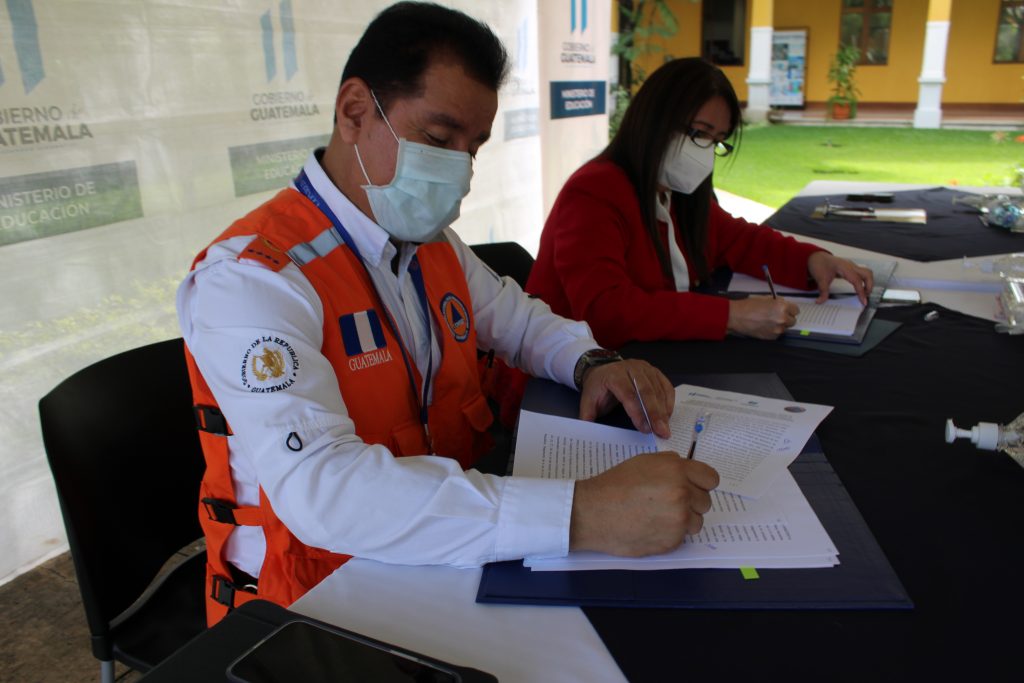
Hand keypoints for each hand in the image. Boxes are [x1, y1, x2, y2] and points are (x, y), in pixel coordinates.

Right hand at [570, 452, 719, 555]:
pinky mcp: (672, 541)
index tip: (692, 487)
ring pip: (697, 522)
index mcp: (677, 470)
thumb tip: (686, 471)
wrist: (593, 512)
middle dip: (691, 502)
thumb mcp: (644, 462)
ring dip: (684, 521)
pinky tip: (651, 527)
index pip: (711, 479)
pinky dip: (670, 534)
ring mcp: (679, 520)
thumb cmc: (615, 485)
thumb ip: (671, 465)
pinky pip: (682, 537)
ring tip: (659, 516)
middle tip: (668, 503)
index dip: (700, 483)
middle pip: (706, 502)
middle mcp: (682, 493)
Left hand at [579, 359, 673, 437]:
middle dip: (655, 414)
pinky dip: (669, 401)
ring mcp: (645, 368)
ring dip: (664, 410)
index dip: (638, 412)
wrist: (603, 369)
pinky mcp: (654, 371)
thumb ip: (587, 415)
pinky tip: (668, 416)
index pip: (629, 394)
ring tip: (665, 429)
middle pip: (647, 391)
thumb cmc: (598, 387)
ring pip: (658, 389)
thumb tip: (587, 432)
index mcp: (614, 375)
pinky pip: (665, 386)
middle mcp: (632, 368)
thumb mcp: (588, 400)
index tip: (644, 429)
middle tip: (662, 432)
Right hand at [726, 295, 798, 338]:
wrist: (736, 316)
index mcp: (782, 307)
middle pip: (793, 321)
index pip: (796, 310)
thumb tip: (785, 305)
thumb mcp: (765, 298)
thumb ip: (778, 302)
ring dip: (779, 325)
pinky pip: (777, 334)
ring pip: (785, 328)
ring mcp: (777, 329)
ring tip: (767, 321)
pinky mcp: (771, 337)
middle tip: (776, 316)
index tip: (788, 310)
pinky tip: (764, 326)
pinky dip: (773, 330)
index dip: (791, 309)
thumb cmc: (747, 306)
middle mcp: (782, 319)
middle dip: (786, 318)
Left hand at [807, 252, 873, 303]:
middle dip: (869, 286)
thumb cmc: (819, 265)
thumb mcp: (820, 279)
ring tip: (864, 294)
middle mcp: (850, 265)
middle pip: (867, 274)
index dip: (861, 291)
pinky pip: (862, 274)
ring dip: (868, 283)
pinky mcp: (851, 268)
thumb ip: (822, 292)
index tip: (863, 301)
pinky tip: (860, 289)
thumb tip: (820, 302)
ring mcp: (852, 266)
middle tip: (865, 297)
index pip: (857, 280)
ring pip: (867, 273)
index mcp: (844, 267)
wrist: (816, 257)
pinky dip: (864, 281)